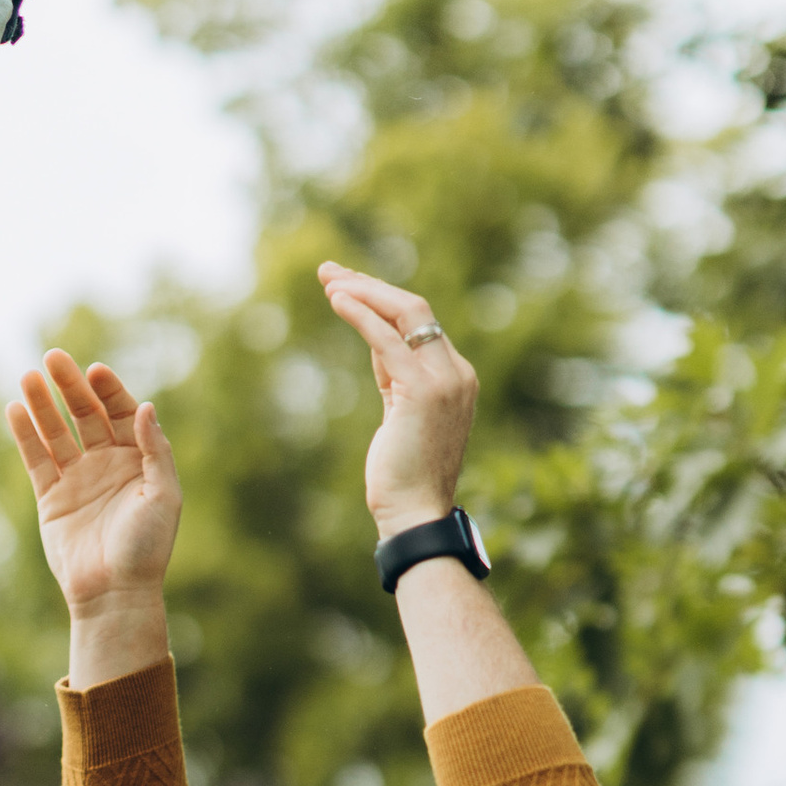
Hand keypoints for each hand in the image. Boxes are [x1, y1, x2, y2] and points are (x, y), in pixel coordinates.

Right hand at [6, 349, 177, 678]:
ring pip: (57, 432)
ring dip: (42, 404)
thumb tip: (145, 407)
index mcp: (138, 460)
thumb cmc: (147, 548)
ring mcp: (77, 479)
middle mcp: (107, 464)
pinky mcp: (51, 497)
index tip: (95, 372)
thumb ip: (155, 450)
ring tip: (28, 377)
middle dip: (70, 386)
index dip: (108, 390)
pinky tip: (15, 410)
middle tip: (53, 358)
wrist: (114, 593)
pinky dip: (26, 435)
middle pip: (85, 414)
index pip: (120, 413)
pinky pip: (36, 459)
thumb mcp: (163, 496)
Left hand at [316, 264, 480, 532]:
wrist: (416, 513)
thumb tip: (376, 340)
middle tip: (330, 272)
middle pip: (415, 309)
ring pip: (405, 313)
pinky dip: (362, 314)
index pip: (419, 324)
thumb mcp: (401, 414)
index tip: (347, 286)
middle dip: (370, 285)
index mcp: (457, 377)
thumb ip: (396, 377)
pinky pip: (387, 339)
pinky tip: (338, 300)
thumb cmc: (404, 474)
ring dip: (362, 292)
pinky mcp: (422, 390)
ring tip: (328, 279)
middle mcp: (457, 372)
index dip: (380, 300)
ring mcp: (444, 380)